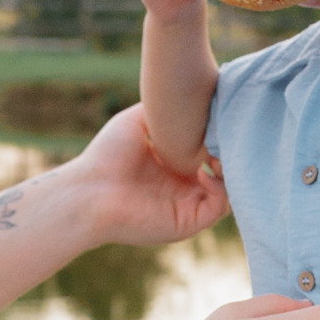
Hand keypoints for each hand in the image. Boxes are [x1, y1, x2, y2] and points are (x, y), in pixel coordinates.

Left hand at [61, 102, 226, 245]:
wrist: (88, 192)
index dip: (220, 137)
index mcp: (173, 163)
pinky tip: (204, 172)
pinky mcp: (187, 223)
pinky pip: (218, 209)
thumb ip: (165, 109)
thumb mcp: (139, 120)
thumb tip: (191, 96)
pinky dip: (220, 190)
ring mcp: (186, 205)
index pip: (209, 150)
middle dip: (231, 153)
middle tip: (231, 136)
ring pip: (227, 190)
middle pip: (224, 170)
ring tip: (219, 154)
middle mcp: (183, 185)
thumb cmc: (107, 154)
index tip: (226, 119)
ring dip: (230, 172)